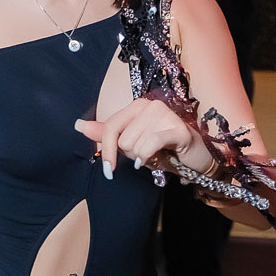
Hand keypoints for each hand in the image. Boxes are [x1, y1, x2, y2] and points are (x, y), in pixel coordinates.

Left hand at [73, 97, 206, 178]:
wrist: (196, 159)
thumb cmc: (164, 149)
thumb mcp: (132, 142)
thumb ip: (107, 134)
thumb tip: (79, 125)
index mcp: (137, 106)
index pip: (110, 128)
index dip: (108, 152)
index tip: (109, 170)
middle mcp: (150, 105)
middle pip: (123, 140)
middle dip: (133, 156)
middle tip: (150, 155)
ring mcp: (165, 114)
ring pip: (136, 146)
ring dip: (146, 159)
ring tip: (159, 155)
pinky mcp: (178, 129)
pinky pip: (150, 146)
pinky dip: (150, 158)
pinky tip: (160, 160)